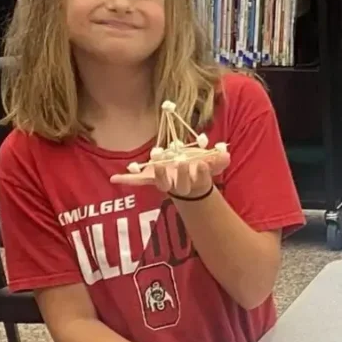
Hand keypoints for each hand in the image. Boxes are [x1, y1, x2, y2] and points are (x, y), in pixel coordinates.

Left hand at [112, 145, 229, 201]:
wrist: (187, 186)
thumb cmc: (198, 173)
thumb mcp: (211, 167)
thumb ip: (219, 162)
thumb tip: (227, 155)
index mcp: (192, 182)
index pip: (196, 180)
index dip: (198, 174)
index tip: (200, 165)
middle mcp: (177, 185)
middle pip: (177, 183)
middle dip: (177, 173)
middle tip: (176, 162)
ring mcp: (163, 183)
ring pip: (159, 182)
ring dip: (155, 176)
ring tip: (155, 168)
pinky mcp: (150, 179)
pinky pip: (138, 181)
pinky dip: (127, 180)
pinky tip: (114, 179)